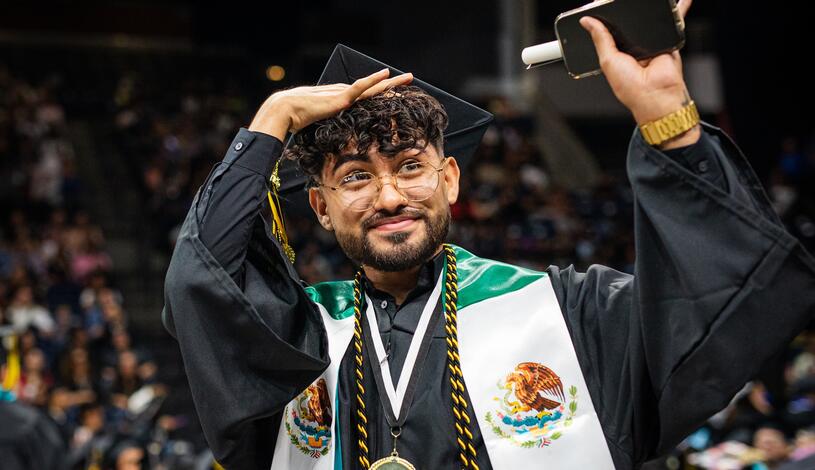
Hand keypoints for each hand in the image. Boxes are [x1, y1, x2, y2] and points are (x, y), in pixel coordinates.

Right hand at [249, 69, 413, 140]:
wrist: (284, 110)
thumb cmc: (298, 120)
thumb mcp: (320, 125)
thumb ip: (331, 129)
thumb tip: (335, 144)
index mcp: (341, 100)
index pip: (367, 96)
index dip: (382, 94)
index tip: (396, 93)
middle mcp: (345, 94)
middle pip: (375, 89)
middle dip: (393, 85)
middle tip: (410, 79)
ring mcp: (343, 94)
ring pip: (373, 87)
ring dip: (391, 82)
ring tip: (408, 77)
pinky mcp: (340, 97)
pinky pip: (360, 87)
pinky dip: (373, 80)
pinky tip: (385, 73)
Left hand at [580, 0, 699, 147]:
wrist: (655, 94)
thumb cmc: (631, 88)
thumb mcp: (607, 60)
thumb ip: (600, 38)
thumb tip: (587, 22)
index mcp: (617, 54)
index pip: (609, 32)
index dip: (603, 20)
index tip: (598, 8)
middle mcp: (634, 48)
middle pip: (627, 23)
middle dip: (622, 12)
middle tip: (614, 1)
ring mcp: (652, 42)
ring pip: (648, 19)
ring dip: (646, 8)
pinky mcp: (668, 39)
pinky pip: (673, 20)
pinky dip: (678, 8)